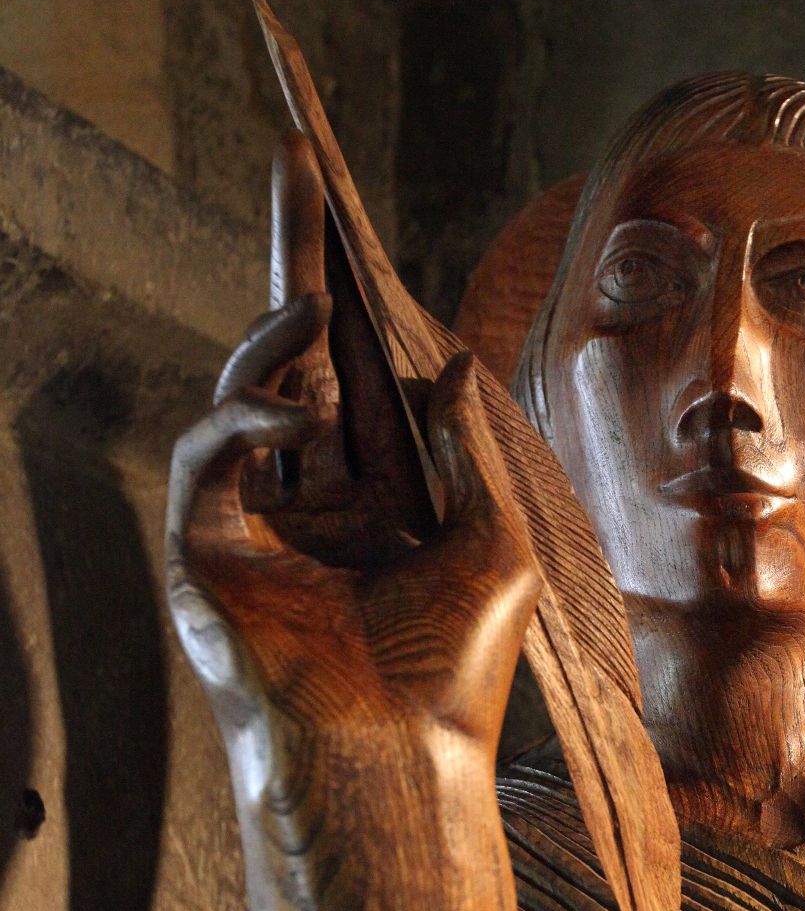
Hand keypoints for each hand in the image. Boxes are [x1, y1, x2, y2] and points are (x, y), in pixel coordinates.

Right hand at [166, 139, 539, 759]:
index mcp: (383, 499)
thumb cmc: (456, 670)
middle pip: (296, 354)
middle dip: (294, 257)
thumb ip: (464, 446)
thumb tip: (450, 362)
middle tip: (293, 154)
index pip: (363, 372)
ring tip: (314, 316)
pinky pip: (206, 453)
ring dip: (276, 340)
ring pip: (246, 392)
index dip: (353, 290)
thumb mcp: (493, 539)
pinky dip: (240, 414)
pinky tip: (288, 408)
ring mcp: (256, 523)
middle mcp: (316, 501)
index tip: (344, 200)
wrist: (401, 756)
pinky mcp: (204, 549)